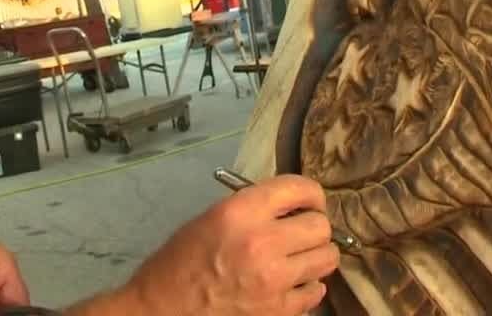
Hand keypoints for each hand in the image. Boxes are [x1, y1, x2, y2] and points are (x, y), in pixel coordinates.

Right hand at [122, 173, 339, 315]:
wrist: (164, 308)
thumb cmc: (182, 260)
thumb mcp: (213, 217)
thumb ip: (254, 207)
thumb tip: (291, 205)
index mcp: (241, 212)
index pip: (299, 188)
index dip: (311, 193)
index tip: (309, 202)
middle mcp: (262, 242)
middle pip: (320, 226)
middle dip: (314, 226)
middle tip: (301, 232)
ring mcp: (274, 280)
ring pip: (327, 258)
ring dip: (315, 255)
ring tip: (298, 258)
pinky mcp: (279, 311)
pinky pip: (316, 292)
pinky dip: (308, 286)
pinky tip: (290, 283)